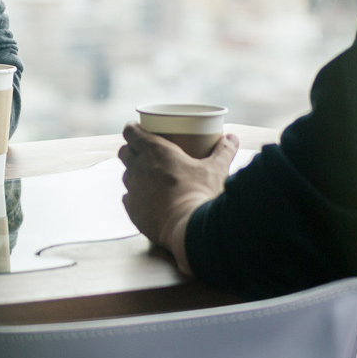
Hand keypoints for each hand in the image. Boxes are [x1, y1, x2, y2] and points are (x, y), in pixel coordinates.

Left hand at [120, 124, 237, 274]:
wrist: (189, 229)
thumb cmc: (200, 194)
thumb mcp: (216, 169)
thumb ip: (224, 150)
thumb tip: (232, 137)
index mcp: (154, 152)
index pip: (131, 132)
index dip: (132, 128)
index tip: (137, 128)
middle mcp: (138, 168)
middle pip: (124, 152)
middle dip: (131, 150)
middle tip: (144, 152)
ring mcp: (133, 190)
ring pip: (126, 175)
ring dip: (134, 174)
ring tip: (147, 177)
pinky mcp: (132, 210)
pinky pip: (128, 198)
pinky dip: (135, 196)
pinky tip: (146, 199)